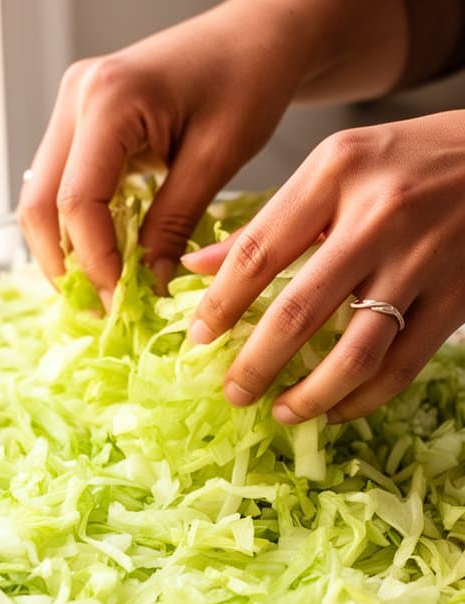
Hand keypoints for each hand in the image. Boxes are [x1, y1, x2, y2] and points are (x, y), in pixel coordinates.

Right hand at [17, 1, 326, 306]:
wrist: (256, 34)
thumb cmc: (248, 79)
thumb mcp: (217, 158)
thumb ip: (173, 223)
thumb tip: (146, 287)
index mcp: (108, 99)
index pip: (77, 202)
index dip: (96, 264)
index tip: (122, 306)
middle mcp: (76, 99)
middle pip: (40, 205)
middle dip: (66, 266)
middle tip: (101, 312)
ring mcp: (72, 108)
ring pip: (42, 200)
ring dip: (67, 252)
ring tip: (104, 294)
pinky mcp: (81, 122)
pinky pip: (63, 187)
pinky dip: (78, 230)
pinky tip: (108, 260)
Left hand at [184, 112, 464, 421]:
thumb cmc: (410, 159)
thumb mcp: (337, 166)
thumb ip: (270, 221)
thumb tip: (197, 268)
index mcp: (336, 172)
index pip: (258, 253)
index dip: (220, 305)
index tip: (197, 340)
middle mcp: (377, 216)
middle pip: (299, 312)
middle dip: (256, 364)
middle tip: (233, 393)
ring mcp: (421, 261)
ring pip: (354, 354)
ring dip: (310, 395)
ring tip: (282, 411)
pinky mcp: (455, 297)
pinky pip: (400, 367)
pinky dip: (363, 399)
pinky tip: (336, 409)